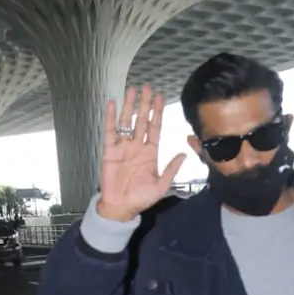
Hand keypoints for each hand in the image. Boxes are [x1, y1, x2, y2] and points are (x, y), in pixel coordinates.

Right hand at [98, 84, 186, 221]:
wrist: (121, 207)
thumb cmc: (140, 198)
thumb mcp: (161, 185)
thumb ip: (172, 169)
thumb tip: (184, 154)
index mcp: (150, 152)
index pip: (155, 128)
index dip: (157, 112)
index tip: (160, 97)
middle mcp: (137, 146)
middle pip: (142, 120)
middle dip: (145, 104)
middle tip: (147, 87)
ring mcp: (123, 147)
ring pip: (127, 122)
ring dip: (130, 106)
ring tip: (132, 90)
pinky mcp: (110, 150)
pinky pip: (110, 131)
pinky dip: (111, 117)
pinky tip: (112, 104)